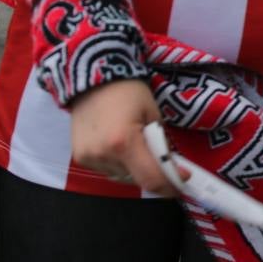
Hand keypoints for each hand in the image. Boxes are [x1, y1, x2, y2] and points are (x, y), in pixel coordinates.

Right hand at [70, 78, 178, 195]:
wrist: (93, 77)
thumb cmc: (128, 90)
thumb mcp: (153, 114)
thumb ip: (161, 144)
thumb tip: (171, 167)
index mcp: (124, 142)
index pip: (150, 179)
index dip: (170, 184)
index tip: (183, 179)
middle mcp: (103, 155)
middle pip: (136, 180)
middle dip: (155, 174)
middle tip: (166, 163)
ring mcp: (88, 158)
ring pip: (122, 177)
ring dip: (136, 170)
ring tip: (140, 149)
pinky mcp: (79, 157)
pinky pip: (107, 171)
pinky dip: (120, 165)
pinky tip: (123, 148)